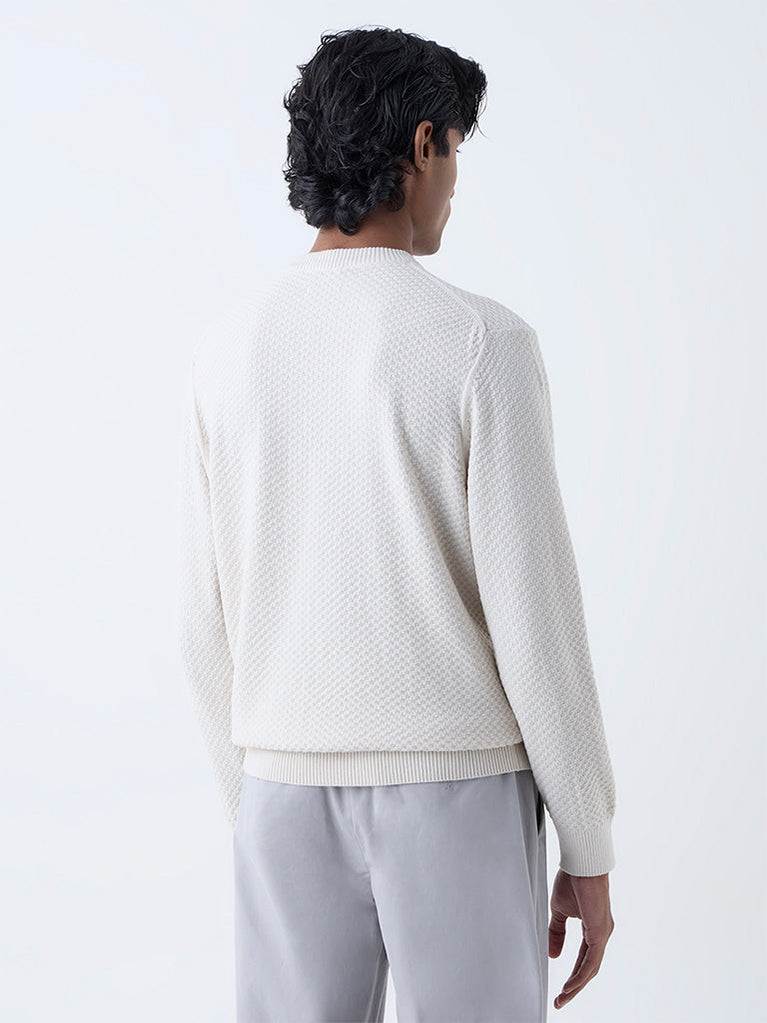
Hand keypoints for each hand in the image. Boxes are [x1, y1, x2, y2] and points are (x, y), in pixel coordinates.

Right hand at [548, 868, 614, 1009]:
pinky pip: (591, 961)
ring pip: (591, 968)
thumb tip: (554, 955)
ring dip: (577, 985)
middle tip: (561, 1001)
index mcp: (594, 928)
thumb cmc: (573, 880)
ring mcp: (603, 934)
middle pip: (589, 968)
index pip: (584, 958)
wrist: (581, 863)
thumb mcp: (559, 911)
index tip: (561, 989)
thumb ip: (557, 932)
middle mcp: (602, 933)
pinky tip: (570, 986)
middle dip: (575, 986)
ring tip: (563, 998)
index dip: (573, 974)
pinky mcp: (600, 932)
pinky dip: (580, 976)